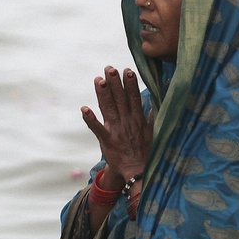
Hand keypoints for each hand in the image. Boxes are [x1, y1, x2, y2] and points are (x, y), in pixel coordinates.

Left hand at [81, 66, 152, 187]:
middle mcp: (126, 122)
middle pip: (119, 99)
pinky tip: (83, 108)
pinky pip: (97, 128)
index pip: (133, 97)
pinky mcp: (107, 141)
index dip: (130, 83)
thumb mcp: (152, 131)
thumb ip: (151, 115)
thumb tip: (154, 100)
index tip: (127, 70)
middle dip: (115, 83)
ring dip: (103, 94)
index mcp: (137, 119)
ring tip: (99, 79)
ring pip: (109, 108)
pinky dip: (90, 119)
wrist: (138, 171)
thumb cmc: (144, 150)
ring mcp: (116, 131)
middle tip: (109, 68)